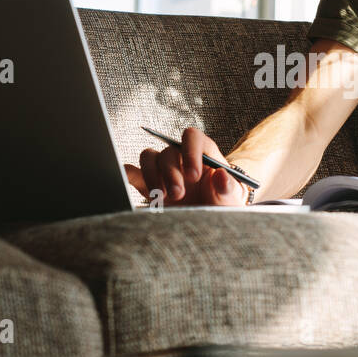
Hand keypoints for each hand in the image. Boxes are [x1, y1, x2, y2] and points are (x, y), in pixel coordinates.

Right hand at [124, 126, 249, 206]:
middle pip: (168, 151)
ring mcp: (163, 171)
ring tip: (162, 197)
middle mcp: (180, 157)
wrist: (211, 220)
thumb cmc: (223, 203)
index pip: (192, 137)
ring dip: (152, 175)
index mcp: (203, 152)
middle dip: (171, 173)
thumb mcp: (232, 198)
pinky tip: (125, 182)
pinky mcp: (148, 185)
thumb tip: (221, 176)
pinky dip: (126, 175)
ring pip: (148, 158)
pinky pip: (132, 172)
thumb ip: (229, 187)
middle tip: (178, 194)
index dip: (190, 151)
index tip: (193, 175)